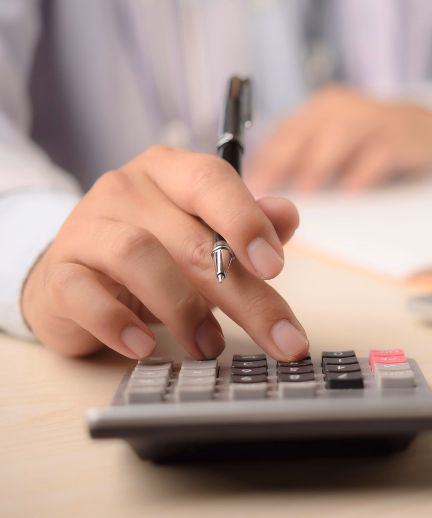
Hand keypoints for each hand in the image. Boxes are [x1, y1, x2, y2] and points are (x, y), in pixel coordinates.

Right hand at [21, 145, 307, 361]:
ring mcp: (87, 228)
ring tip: (208, 345)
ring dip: (183, 309)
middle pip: (191, 238)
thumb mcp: (208, 236)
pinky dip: (117, 324)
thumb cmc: (157, 254)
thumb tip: (286, 215)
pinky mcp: (58, 273)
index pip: (211, 179)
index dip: (246, 220)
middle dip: (243, 295)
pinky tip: (144, 347)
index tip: (275, 267)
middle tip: (278, 337)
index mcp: (171, 170)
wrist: (77, 276)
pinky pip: (84, 295)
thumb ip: (249, 226)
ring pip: (138, 256)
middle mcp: (126, 188)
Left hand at [245, 85, 431, 191]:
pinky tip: (350, 193)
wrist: (422, 130)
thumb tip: (269, 198)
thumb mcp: (333, 148)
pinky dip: (362, 173)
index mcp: (316, 111)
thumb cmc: (367, 145)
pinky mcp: (398, 135)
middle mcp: (338, 108)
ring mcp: (370, 117)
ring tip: (305, 193)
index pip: (282, 133)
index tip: (247, 188)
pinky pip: (377, 152)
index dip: (263, 161)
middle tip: (266, 192)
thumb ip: (305, 163)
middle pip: (303, 131)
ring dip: (318, 165)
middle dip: (281, 161)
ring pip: (338, 136)